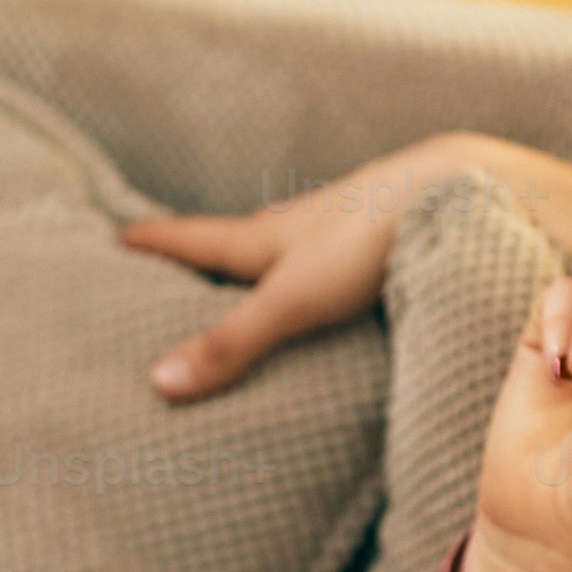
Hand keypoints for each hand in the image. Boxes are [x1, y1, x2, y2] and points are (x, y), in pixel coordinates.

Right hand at [121, 132, 478, 400]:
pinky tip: (325, 294)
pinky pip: (329, 268)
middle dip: (198, 258)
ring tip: (238, 288)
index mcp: (262, 237)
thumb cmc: (369, 238)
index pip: (189, 238)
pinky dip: (309, 282)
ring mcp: (340, 235)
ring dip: (258, 270)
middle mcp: (296, 230)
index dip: (149, 241)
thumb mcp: (291, 298)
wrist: (460, 189)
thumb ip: (232, 342)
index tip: (111, 238)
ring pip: (285, 255)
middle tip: (162, 268)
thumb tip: (158, 383)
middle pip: (233, 245)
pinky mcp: (381, 244)